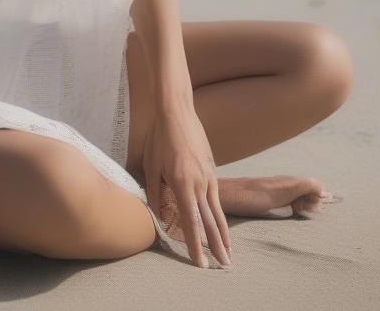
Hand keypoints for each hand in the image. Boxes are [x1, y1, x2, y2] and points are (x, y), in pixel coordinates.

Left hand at [142, 101, 231, 267]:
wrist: (176, 112)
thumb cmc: (159, 138)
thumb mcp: (151, 166)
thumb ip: (155, 193)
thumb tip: (158, 216)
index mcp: (182, 185)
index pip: (191, 223)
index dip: (195, 245)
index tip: (201, 264)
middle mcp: (199, 184)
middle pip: (210, 222)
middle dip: (217, 246)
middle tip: (224, 267)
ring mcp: (208, 176)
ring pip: (217, 211)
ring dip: (223, 234)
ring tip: (229, 252)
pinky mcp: (211, 168)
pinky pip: (216, 196)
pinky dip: (220, 214)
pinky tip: (221, 223)